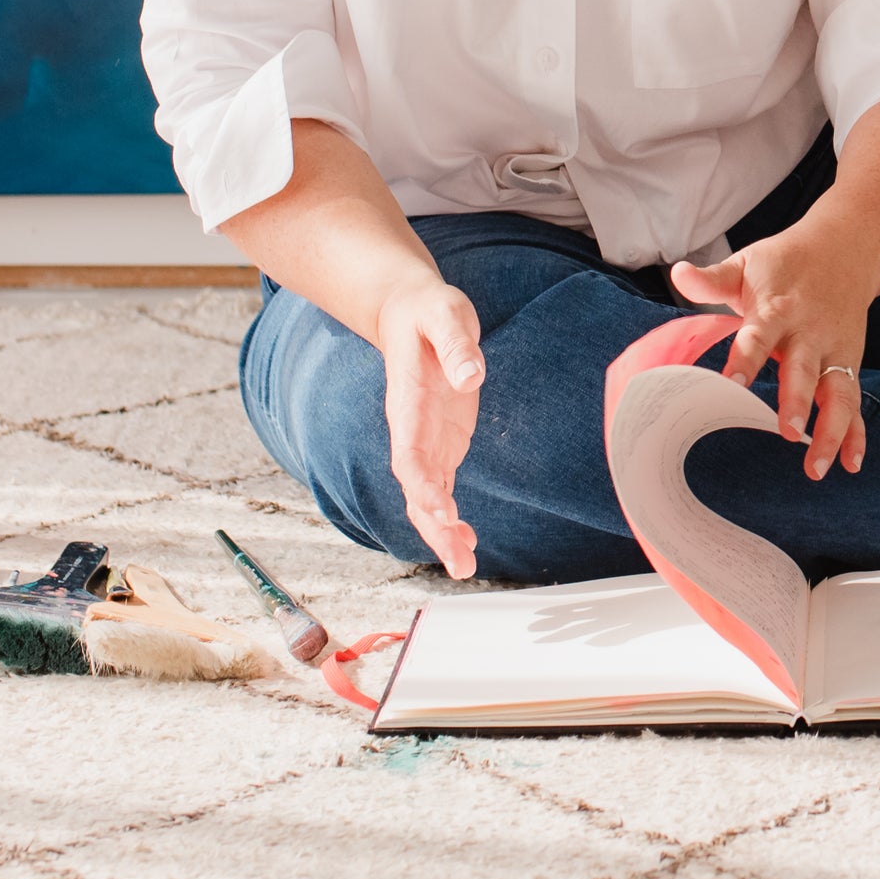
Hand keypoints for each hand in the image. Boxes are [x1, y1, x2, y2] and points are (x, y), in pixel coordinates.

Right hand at [373, 275, 486, 577]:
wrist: (409, 312)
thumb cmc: (428, 312)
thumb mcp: (444, 314)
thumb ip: (456, 344)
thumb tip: (471, 375)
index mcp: (408, 403)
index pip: (410, 452)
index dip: (422, 483)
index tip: (439, 508)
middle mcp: (412, 430)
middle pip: (416, 488)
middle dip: (434, 525)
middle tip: (459, 560)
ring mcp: (425, 440)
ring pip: (427, 497)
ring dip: (442, 532)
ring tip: (464, 567)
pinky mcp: (442, 442)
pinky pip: (441, 488)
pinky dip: (450, 518)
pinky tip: (467, 542)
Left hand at [668, 225, 874, 480]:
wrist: (846, 249)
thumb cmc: (785, 263)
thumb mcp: (748, 263)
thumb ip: (713, 278)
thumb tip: (678, 273)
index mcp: (778, 309)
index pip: (759, 336)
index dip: (746, 360)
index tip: (731, 384)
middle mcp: (809, 334)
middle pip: (805, 371)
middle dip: (798, 401)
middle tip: (789, 432)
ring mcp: (834, 352)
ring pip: (838, 394)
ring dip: (831, 430)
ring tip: (815, 466)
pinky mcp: (850, 364)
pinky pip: (856, 402)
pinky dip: (857, 434)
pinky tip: (851, 464)